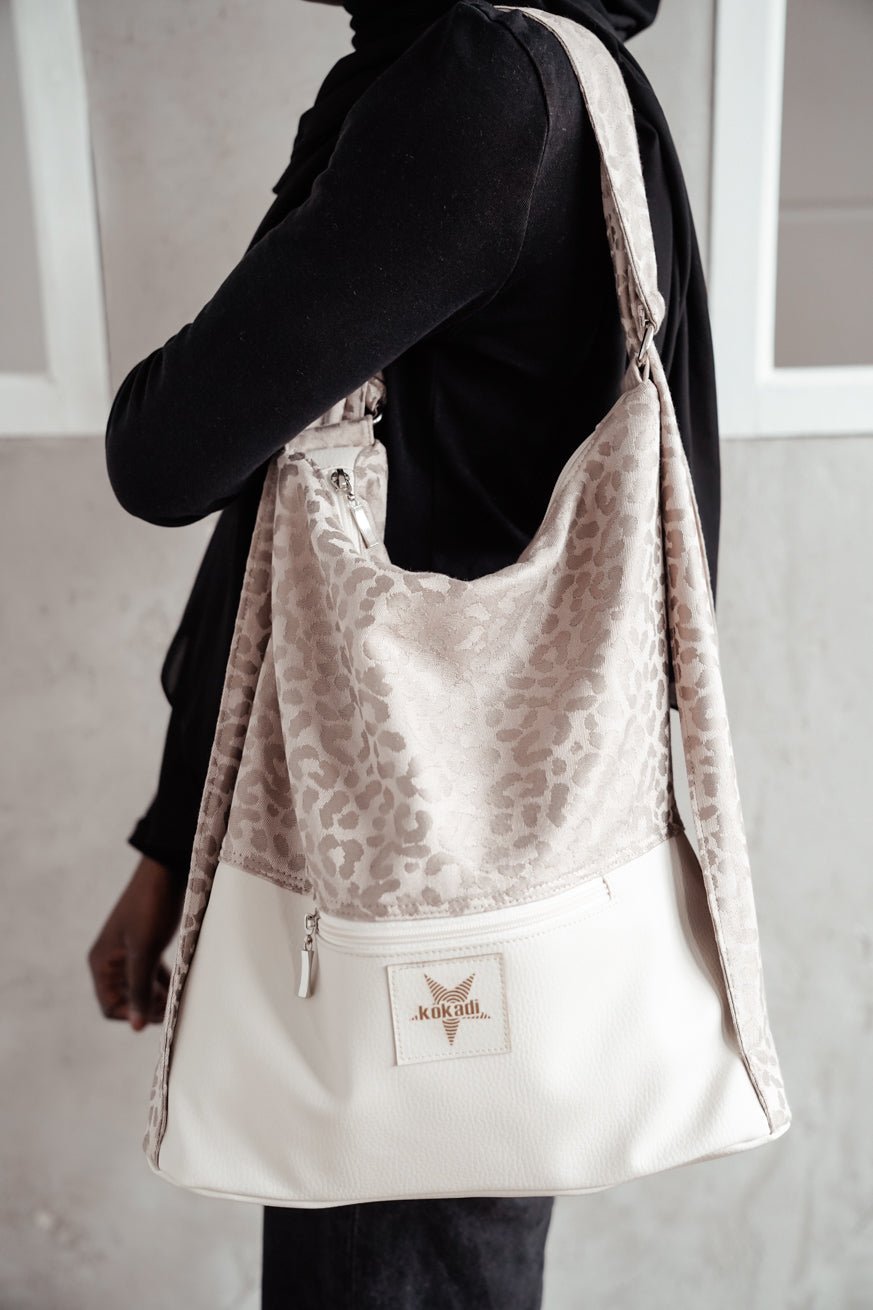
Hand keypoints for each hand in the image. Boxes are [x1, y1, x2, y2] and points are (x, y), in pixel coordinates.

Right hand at [87, 855, 185, 1030]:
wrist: (167, 870)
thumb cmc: (151, 908)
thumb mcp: (144, 951)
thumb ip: (139, 989)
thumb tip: (135, 1027)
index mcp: (101, 962)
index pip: (110, 1006)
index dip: (133, 1014)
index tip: (161, 1015)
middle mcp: (110, 960)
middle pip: (126, 998)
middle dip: (148, 1006)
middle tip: (175, 1009)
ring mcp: (127, 952)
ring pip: (140, 986)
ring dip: (158, 995)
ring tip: (180, 999)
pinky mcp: (145, 944)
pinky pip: (151, 972)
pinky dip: (164, 980)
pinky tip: (181, 984)